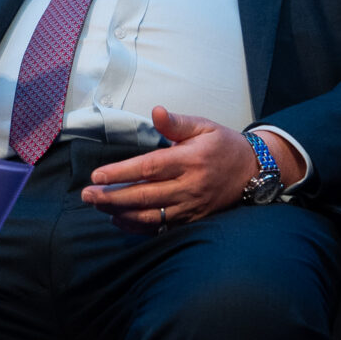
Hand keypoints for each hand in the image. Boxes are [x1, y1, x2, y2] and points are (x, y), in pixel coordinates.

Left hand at [80, 107, 266, 234]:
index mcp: (190, 159)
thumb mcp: (204, 126)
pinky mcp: (192, 219)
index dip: (122, 173)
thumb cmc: (223, 145)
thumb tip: (156, 111)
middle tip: (87, 195)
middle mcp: (189, 185)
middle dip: (112, 197)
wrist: (253, 172)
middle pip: (145, 195)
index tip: (98, 175)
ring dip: (120, 213)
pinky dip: (137, 227)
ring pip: (150, 215)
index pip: (150, 167)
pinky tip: (118, 220)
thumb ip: (177, 123)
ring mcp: (191, 206)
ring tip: (97, 206)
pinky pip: (160, 227)